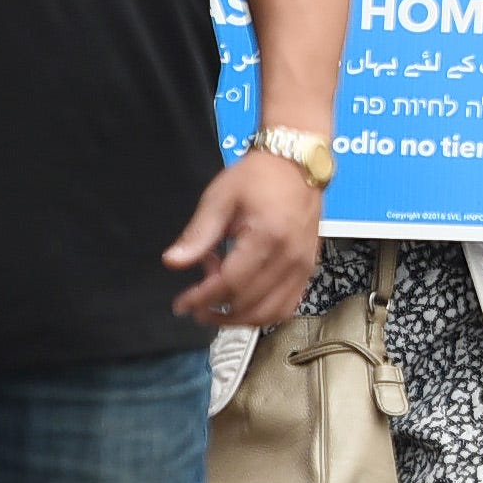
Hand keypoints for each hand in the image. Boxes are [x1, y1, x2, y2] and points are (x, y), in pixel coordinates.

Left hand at [162, 150, 323, 330]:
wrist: (297, 163)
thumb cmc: (258, 176)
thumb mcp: (219, 198)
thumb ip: (198, 234)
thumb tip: (173, 262)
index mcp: (267, 238)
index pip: (230, 284)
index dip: (202, 299)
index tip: (181, 304)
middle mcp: (290, 258)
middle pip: (248, 304)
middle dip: (216, 309)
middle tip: (196, 299)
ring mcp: (303, 266)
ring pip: (270, 313)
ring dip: (239, 318)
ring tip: (217, 304)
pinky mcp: (308, 269)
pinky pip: (287, 306)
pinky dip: (262, 314)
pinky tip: (243, 302)